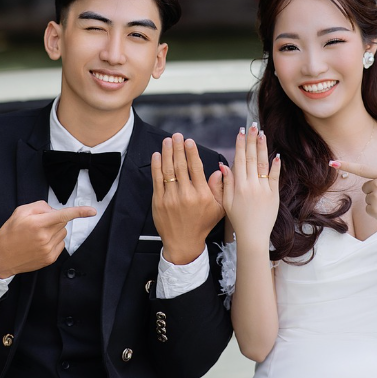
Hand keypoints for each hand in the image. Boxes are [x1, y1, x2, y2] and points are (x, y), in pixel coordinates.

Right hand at [0, 200, 95, 278]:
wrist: (1, 258)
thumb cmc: (9, 233)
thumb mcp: (19, 212)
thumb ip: (39, 206)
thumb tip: (54, 210)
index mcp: (38, 224)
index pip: (63, 215)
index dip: (80, 212)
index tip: (93, 211)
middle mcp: (45, 238)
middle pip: (62, 222)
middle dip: (54, 219)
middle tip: (39, 223)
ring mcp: (49, 250)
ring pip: (62, 233)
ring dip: (55, 230)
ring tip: (38, 235)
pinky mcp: (50, 258)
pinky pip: (61, 244)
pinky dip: (54, 240)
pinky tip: (40, 243)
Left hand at [151, 133, 224, 264]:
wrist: (183, 242)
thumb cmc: (202, 224)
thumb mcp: (219, 209)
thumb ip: (220, 189)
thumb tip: (218, 170)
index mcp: (201, 195)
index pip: (196, 168)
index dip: (192, 152)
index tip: (189, 141)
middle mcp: (186, 195)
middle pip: (180, 166)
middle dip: (178, 148)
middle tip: (177, 135)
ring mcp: (170, 198)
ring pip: (168, 171)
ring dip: (166, 153)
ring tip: (167, 141)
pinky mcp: (158, 202)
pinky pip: (157, 180)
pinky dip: (156, 167)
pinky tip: (157, 156)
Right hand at [220, 124, 280, 245]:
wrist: (253, 235)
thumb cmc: (238, 220)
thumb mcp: (226, 202)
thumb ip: (226, 182)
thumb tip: (224, 165)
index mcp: (238, 186)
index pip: (239, 160)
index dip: (240, 145)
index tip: (240, 132)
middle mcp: (251, 185)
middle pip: (251, 158)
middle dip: (251, 140)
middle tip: (253, 126)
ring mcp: (264, 189)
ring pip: (263, 164)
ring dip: (262, 148)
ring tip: (262, 134)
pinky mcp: (274, 194)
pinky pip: (275, 177)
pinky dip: (276, 166)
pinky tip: (276, 154)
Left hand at [331, 147, 376, 235]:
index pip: (361, 169)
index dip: (345, 166)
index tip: (332, 163)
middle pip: (365, 187)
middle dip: (375, 190)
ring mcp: (376, 198)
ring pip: (367, 198)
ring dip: (376, 202)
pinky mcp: (374, 210)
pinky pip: (368, 209)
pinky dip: (376, 211)